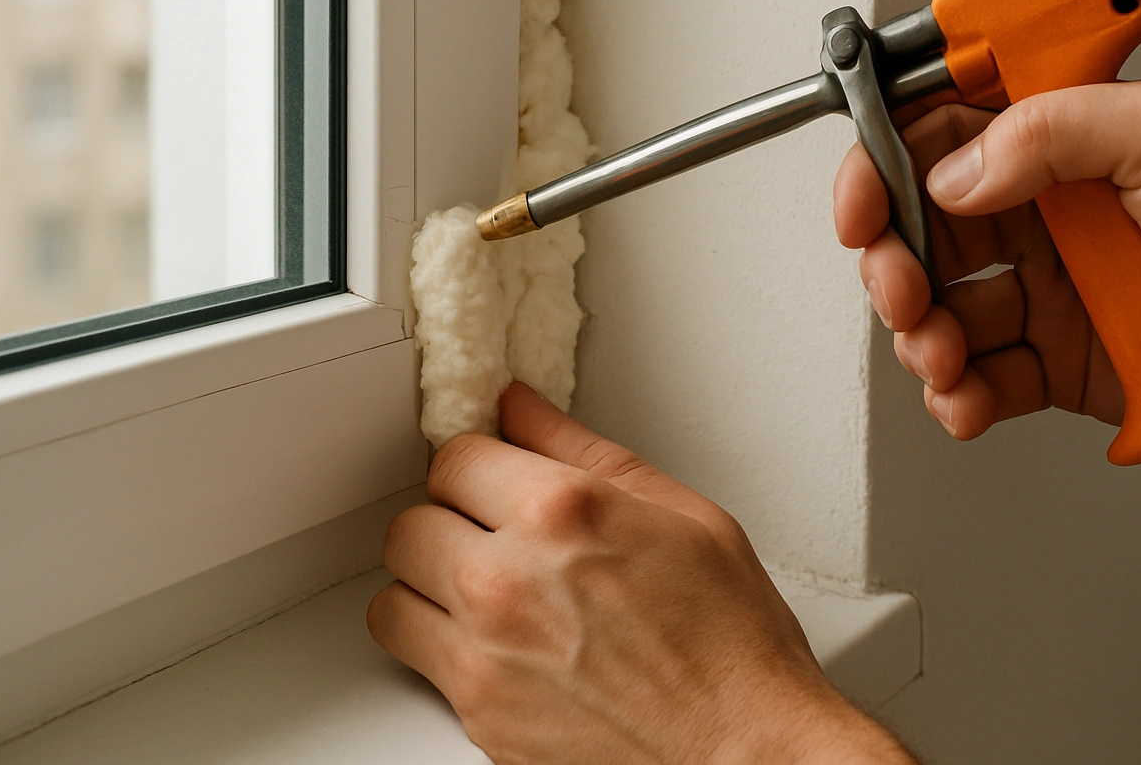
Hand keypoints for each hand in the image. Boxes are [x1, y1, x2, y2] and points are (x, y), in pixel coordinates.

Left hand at [369, 383, 915, 764]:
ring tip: (487, 591)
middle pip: (410, 524)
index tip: (496, 478)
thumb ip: (586, 451)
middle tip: (495, 533)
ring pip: (393, 596)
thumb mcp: (683, 513)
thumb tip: (525, 410)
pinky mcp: (478, 715)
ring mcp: (485, 653)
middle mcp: (508, 579)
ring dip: (432, 586)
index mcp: (560, 512)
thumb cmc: (733, 644)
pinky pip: (416, 660)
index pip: (454, 457)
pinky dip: (445, 648)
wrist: (747, 753)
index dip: (480, 465)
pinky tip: (502, 643)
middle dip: (450, 521)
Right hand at [834, 79, 1140, 495]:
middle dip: (890, 262)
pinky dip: (958, 396)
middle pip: (919, 230)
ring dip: (918, 337)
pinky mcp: (1055, 361)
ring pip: (937, 310)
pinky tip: (969, 398)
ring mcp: (1044, 290)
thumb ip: (1054, 130)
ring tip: (941, 354)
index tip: (863, 197)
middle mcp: (1039, 213)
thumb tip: (959, 173)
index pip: (937, 136)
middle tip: (901, 287)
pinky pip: (980, 379)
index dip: (882, 163)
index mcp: (1056, 142)